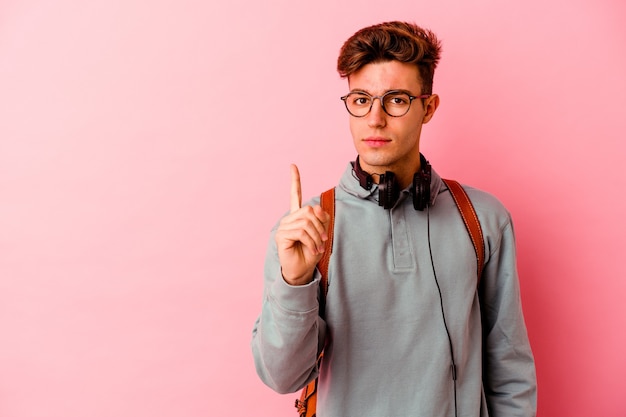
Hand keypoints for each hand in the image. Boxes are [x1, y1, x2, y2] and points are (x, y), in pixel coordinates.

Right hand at [275, 164, 329, 285]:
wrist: (302, 270)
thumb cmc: (311, 252)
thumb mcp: (321, 233)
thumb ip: (322, 219)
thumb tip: (318, 208)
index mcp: (297, 216)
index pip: (294, 195)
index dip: (294, 181)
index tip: (292, 166)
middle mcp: (289, 219)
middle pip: (308, 211)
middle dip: (320, 225)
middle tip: (324, 239)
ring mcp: (283, 227)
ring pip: (306, 222)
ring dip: (317, 236)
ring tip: (319, 246)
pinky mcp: (281, 236)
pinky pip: (301, 232)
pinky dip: (312, 242)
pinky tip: (313, 249)